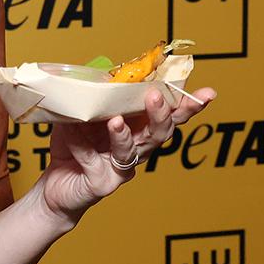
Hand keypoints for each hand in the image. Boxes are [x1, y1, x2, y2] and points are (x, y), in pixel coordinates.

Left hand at [37, 83, 217, 221]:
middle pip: (160, 133)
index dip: (188, 104)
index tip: (208, 93)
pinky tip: (73, 134)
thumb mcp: (85, 115)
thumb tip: (104, 75)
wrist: (55, 188)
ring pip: (133, 151)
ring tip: (115, 120)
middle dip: (163, 115)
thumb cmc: (74, 146)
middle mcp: (136, 149)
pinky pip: (95, 161)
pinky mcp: (103, 184)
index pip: (168, 113)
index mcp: (138, 128)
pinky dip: (82, 146)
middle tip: (156, 97)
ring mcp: (121, 168)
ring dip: (125, 135)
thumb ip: (97, 98)